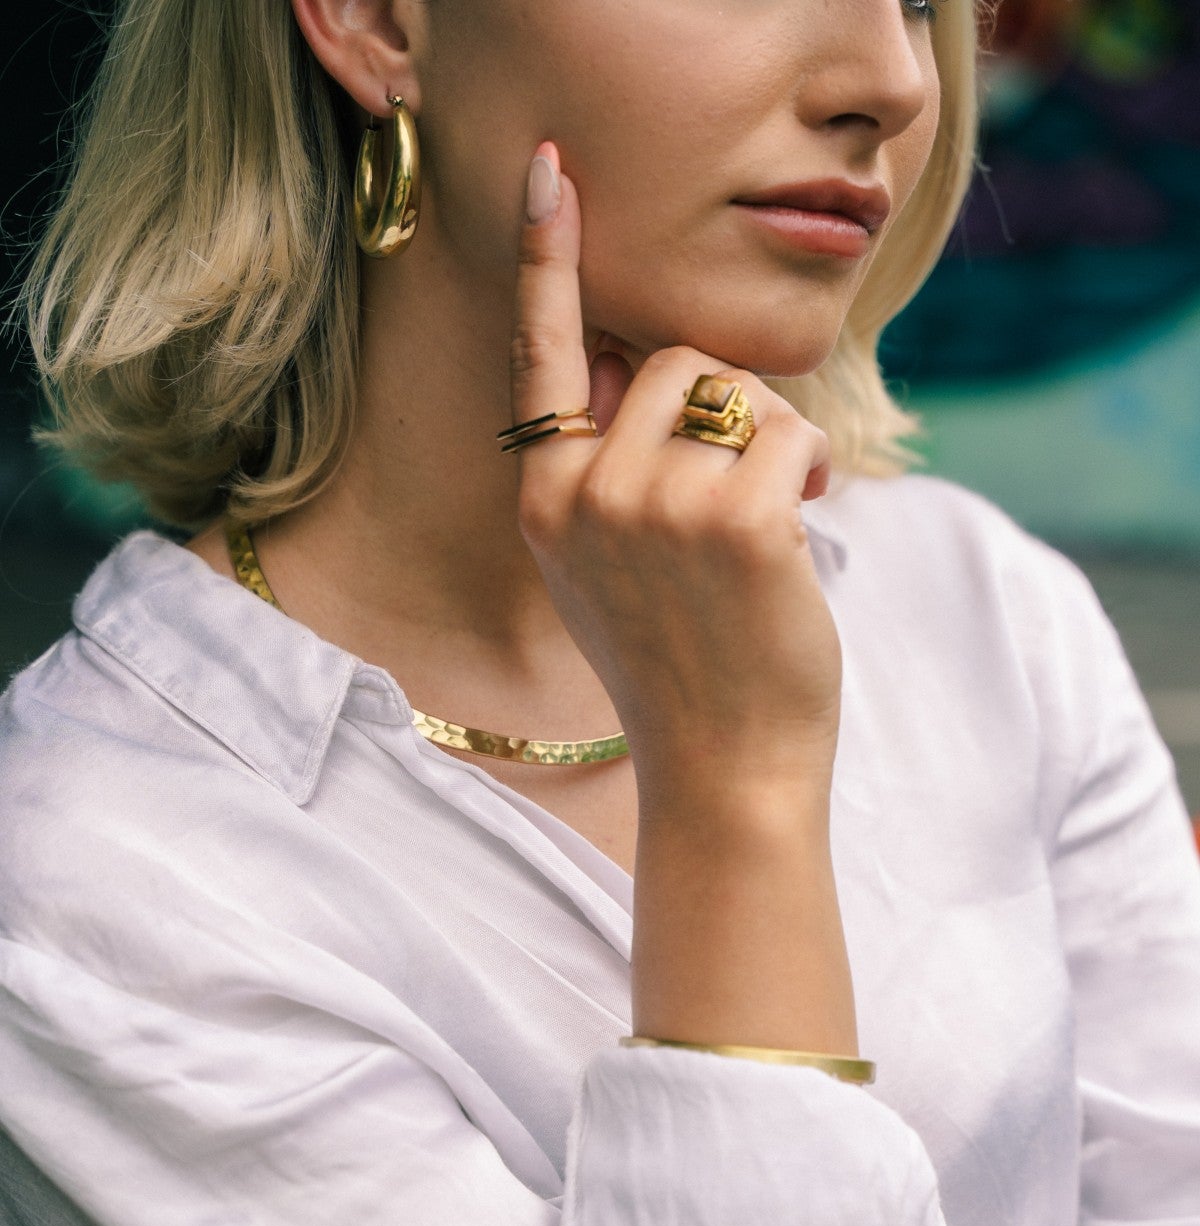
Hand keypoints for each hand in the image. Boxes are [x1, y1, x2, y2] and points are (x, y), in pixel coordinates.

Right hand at [511, 142, 840, 799]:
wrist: (722, 767)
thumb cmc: (684, 664)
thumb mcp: (610, 567)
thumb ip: (609, 470)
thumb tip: (650, 366)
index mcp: (545, 499)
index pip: (540, 356)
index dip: (548, 259)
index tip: (551, 174)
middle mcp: (583, 492)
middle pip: (673, 359)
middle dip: (724, 406)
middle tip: (744, 487)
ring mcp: (652, 505)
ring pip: (730, 386)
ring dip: (769, 433)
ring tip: (773, 512)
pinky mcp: (732, 519)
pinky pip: (785, 429)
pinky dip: (809, 465)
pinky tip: (803, 518)